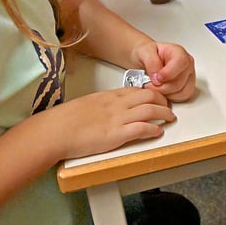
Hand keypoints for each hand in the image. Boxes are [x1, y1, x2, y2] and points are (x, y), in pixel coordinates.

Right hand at [45, 87, 174, 159]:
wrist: (55, 130)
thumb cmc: (66, 120)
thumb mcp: (88, 104)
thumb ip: (104, 105)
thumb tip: (111, 110)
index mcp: (110, 96)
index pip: (138, 89)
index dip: (153, 93)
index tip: (159, 98)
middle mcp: (117, 104)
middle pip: (150, 96)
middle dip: (164, 101)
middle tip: (169, 107)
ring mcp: (118, 118)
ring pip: (151, 110)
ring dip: (164, 114)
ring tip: (170, 118)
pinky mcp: (116, 134)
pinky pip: (142, 128)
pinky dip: (154, 129)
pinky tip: (158, 132)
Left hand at [130, 41, 196, 101]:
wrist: (142, 63)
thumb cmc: (144, 56)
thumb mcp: (143, 52)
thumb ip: (151, 62)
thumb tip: (157, 76)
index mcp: (178, 52)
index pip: (182, 62)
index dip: (169, 73)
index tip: (156, 78)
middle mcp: (186, 65)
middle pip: (180, 81)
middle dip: (162, 87)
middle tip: (149, 84)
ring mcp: (188, 77)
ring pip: (182, 92)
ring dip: (166, 94)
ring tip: (154, 88)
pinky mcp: (186, 88)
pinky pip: (182, 98)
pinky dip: (170, 98)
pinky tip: (161, 92)